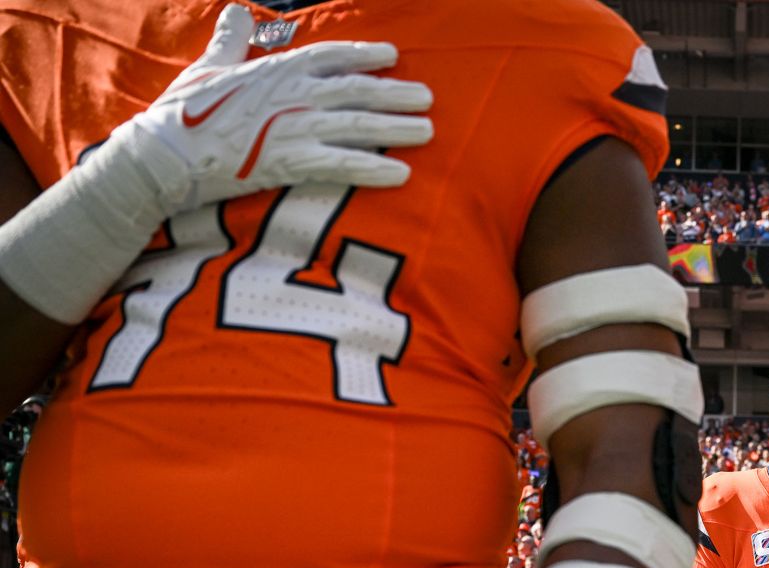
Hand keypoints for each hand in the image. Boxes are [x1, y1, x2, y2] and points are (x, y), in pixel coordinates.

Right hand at [114, 3, 433, 217]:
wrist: (163, 154)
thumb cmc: (183, 112)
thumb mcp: (207, 65)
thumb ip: (230, 39)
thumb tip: (235, 11)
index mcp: (277, 68)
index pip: (332, 55)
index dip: (365, 54)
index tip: (393, 54)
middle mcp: (294, 93)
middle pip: (358, 89)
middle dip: (396, 92)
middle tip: (427, 97)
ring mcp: (296, 127)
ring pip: (360, 124)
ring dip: (397, 128)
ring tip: (427, 131)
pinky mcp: (292, 162)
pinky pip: (344, 164)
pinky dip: (375, 168)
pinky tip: (401, 174)